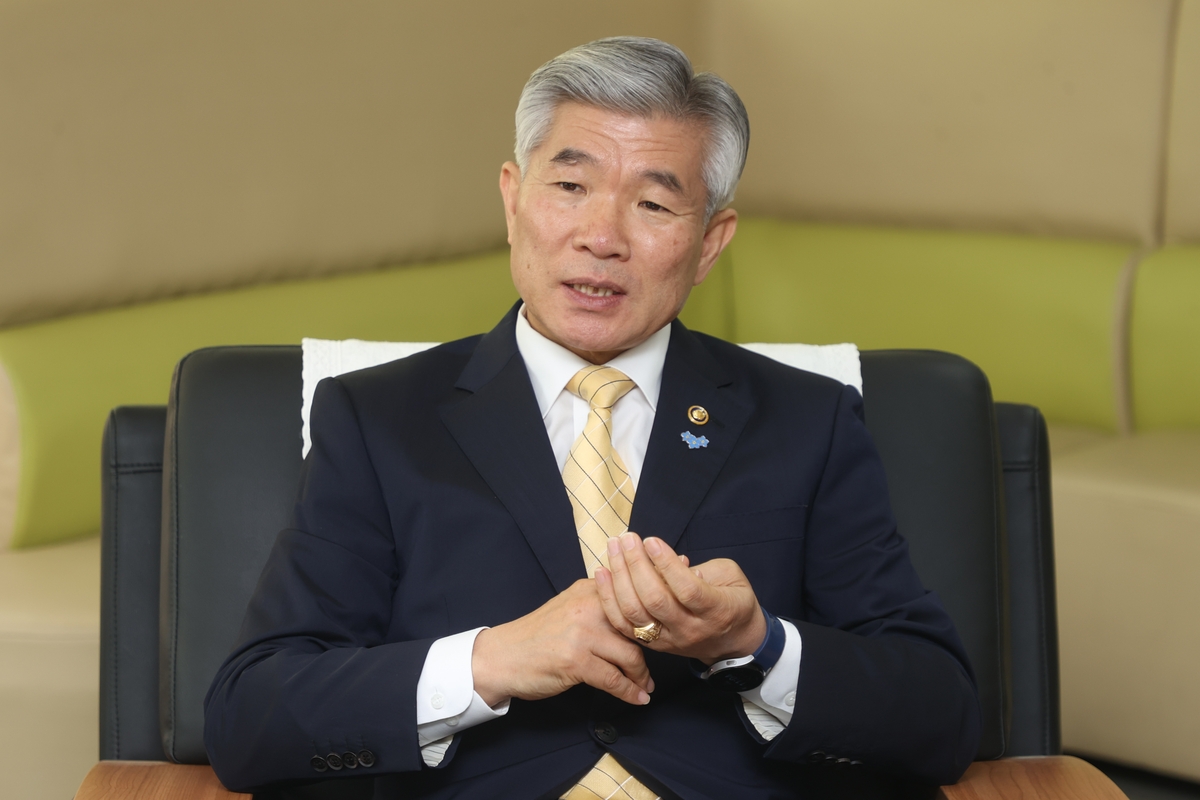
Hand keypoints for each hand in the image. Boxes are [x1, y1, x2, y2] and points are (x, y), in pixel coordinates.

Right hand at [471, 578, 653, 707]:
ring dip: (643, 675)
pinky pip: (614, 679)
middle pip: (639, 625)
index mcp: (589, 589)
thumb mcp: (569, 607)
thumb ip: (600, 603)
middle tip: (665, 658)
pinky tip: (637, 698)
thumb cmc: (538, 635)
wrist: (502, 656)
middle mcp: (588, 606)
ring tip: (646, 685)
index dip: (659, 602)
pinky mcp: (575, 660)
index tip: (680, 604)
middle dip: (656, 646)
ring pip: (631, 655)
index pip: (634, 593)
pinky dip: (629, 692)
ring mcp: (582, 633)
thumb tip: (636, 606)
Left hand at [595, 532, 766, 663]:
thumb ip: (706, 569)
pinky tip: (602, 573)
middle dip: (636, 564)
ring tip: (613, 547)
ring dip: (619, 578)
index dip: (666, 564)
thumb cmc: (733, 601)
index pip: (687, 589)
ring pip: (634, 614)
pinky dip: (608, 599)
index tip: (651, 540)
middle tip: (627, 538)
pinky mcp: (652, 644)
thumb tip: (674, 561)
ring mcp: (668, 640)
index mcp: (715, 610)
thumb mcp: (732, 577)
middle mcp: (689, 628)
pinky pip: (623, 625)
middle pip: (655, 600)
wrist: (732, 642)